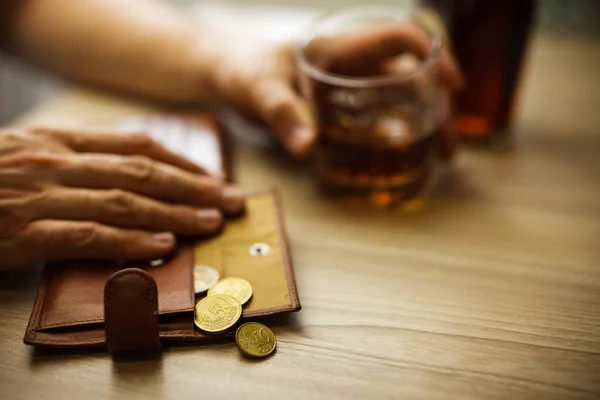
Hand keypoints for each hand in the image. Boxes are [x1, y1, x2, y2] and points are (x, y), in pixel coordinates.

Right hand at [0, 127, 244, 268]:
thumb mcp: (30, 153)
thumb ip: (77, 160)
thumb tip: (132, 178)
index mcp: (59, 139)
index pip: (137, 146)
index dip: (182, 161)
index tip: (213, 176)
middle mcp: (56, 161)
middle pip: (142, 173)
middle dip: (194, 187)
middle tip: (231, 201)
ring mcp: (40, 195)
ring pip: (125, 203)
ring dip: (175, 213)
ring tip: (211, 223)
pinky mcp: (22, 232)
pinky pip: (88, 236)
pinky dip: (130, 242)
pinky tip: (163, 247)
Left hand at [206, 24, 463, 158]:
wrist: (227, 71)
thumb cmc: (242, 70)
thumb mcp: (259, 90)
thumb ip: (282, 114)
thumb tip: (309, 147)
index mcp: (339, 47)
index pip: (400, 37)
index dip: (435, 55)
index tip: (454, 85)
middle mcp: (353, 60)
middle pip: (414, 72)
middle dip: (439, 105)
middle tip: (448, 146)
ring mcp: (351, 79)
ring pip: (404, 93)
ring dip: (426, 120)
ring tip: (440, 154)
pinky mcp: (344, 98)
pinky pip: (384, 109)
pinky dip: (402, 128)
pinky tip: (406, 154)